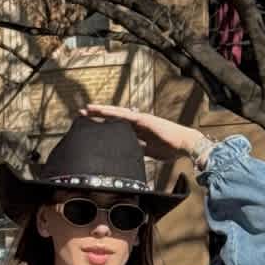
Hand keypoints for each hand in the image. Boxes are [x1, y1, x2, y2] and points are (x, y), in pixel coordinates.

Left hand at [83, 104, 209, 164]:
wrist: (183, 144)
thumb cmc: (170, 149)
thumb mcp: (148, 152)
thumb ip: (138, 150)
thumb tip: (126, 155)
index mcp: (137, 131)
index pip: (116, 127)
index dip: (103, 126)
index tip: (89, 126)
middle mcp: (137, 123)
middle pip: (113, 118)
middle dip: (97, 116)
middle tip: (81, 114)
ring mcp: (139, 119)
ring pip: (115, 114)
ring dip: (101, 111)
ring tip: (86, 109)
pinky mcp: (142, 119)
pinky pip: (124, 115)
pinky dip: (112, 113)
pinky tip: (101, 111)